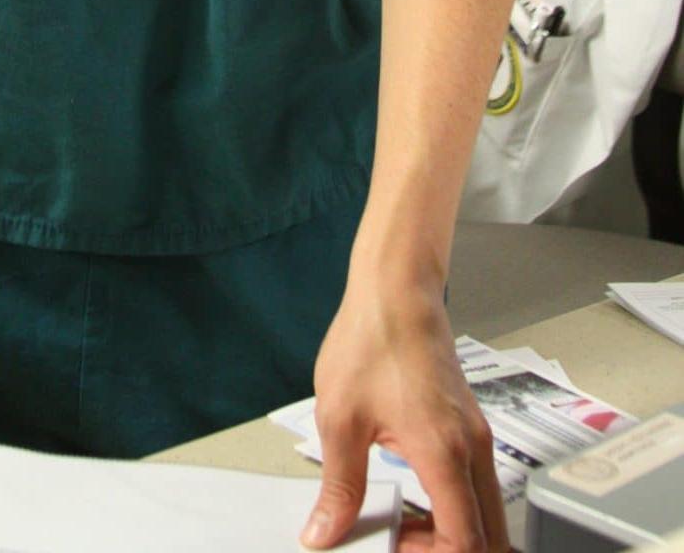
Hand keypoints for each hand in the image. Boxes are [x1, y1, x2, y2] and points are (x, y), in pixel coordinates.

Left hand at [301, 275, 506, 552]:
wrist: (396, 289)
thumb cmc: (370, 340)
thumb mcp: (340, 419)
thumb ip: (339, 486)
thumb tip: (325, 533)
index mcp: (445, 453)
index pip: (465, 543)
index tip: (393, 549)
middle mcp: (474, 450)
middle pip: (489, 537)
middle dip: (447, 552)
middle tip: (401, 544)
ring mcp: (478, 438)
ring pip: (486, 514)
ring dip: (450, 532)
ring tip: (401, 523)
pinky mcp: (471, 427)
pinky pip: (476, 487)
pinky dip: (452, 506)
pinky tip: (411, 495)